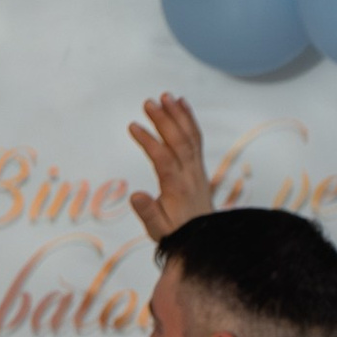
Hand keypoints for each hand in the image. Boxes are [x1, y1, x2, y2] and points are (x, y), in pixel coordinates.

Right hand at [128, 92, 213, 240]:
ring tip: (165, 96)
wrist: (203, 240)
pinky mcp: (199, 166)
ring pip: (190, 138)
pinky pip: (196, 139)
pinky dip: (189, 120)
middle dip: (164, 121)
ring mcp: (197, 170)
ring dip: (178, 115)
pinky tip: (180, 103)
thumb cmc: (176, 235)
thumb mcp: (158, 231)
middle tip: (148, 102)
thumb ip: (148, 213)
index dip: (149, 142)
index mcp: (178, 190)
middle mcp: (191, 176)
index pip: (164, 160)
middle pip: (179, 143)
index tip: (133, 126)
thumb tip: (135, 195)